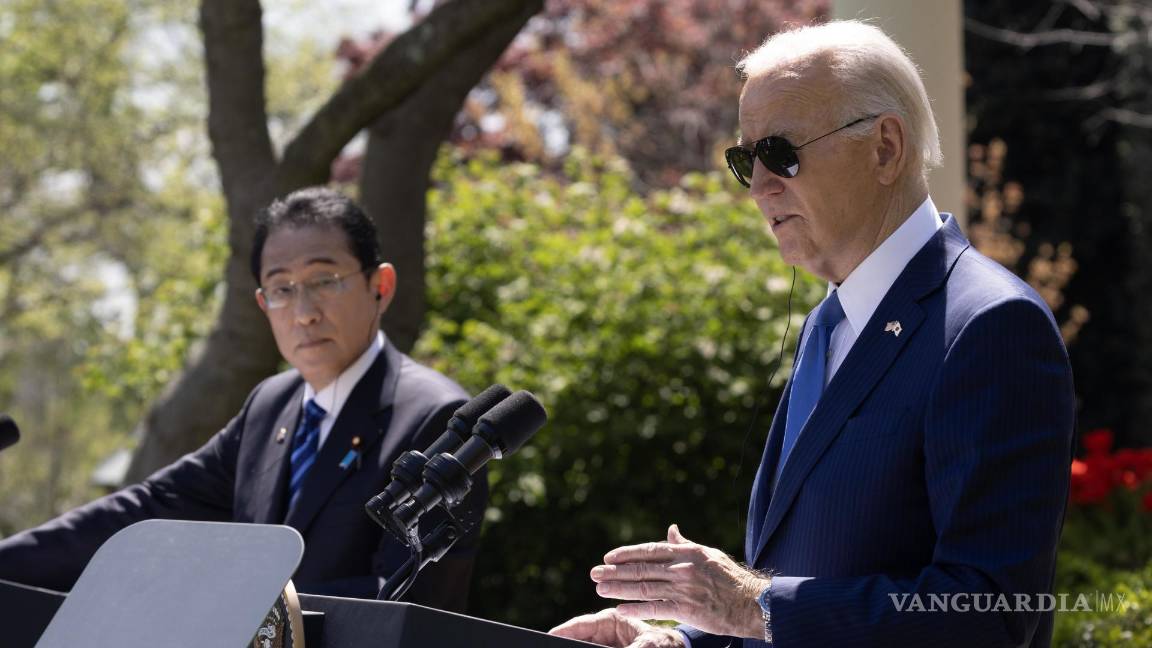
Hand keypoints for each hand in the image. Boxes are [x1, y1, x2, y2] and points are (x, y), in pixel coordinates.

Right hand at [549, 609, 684, 647]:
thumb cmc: (665, 643)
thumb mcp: (648, 645)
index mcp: (611, 620)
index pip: (581, 624)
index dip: (563, 631)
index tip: (549, 637)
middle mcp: (604, 633)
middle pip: (578, 640)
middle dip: (566, 643)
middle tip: (551, 647)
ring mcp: (605, 645)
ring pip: (583, 646)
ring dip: (574, 647)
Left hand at [591, 524, 767, 638]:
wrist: (751, 602)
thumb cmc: (729, 577)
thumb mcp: (707, 554)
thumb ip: (684, 543)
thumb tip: (671, 529)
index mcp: (686, 552)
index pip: (649, 550)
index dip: (626, 553)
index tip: (608, 557)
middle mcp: (682, 568)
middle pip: (641, 569)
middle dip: (614, 572)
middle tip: (594, 573)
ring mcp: (683, 589)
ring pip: (644, 587)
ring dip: (619, 589)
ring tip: (600, 588)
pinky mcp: (686, 609)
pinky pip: (656, 608)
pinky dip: (636, 608)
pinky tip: (620, 608)